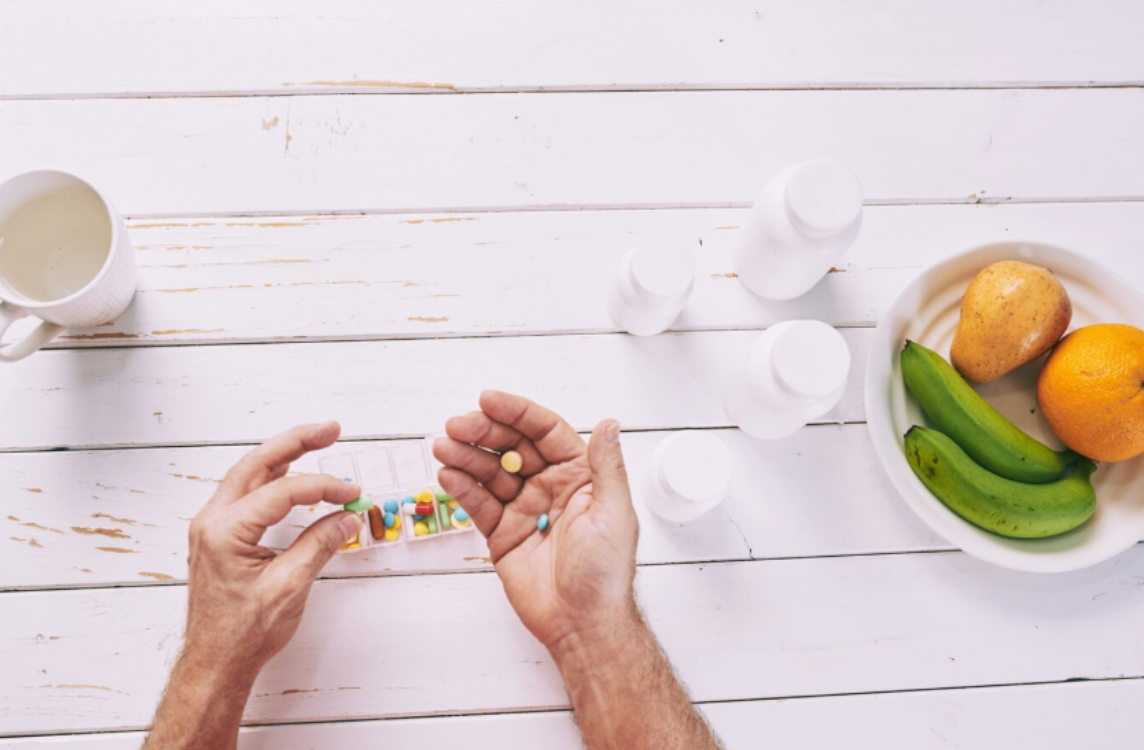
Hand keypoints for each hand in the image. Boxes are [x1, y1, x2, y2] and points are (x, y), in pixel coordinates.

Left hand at [184, 421, 361, 676]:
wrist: (215, 664)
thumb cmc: (241, 634)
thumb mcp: (289, 587)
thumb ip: (320, 544)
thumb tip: (347, 517)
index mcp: (224, 531)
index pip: (282, 491)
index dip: (323, 486)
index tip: (352, 492)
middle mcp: (212, 521)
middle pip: (257, 464)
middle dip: (296, 443)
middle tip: (330, 429)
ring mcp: (212, 527)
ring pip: (249, 474)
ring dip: (284, 456)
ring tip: (316, 440)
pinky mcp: (219, 536)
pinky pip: (246, 493)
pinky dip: (272, 478)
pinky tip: (290, 472)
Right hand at [433, 391, 639, 658]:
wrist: (581, 623)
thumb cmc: (605, 572)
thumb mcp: (613, 512)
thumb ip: (606, 466)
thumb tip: (609, 422)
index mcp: (578, 475)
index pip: (544, 432)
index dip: (517, 413)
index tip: (489, 400)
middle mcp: (549, 485)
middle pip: (512, 446)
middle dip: (484, 432)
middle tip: (457, 425)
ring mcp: (523, 507)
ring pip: (490, 471)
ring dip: (466, 456)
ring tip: (443, 446)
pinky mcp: (501, 532)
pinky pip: (478, 502)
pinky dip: (461, 487)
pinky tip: (447, 474)